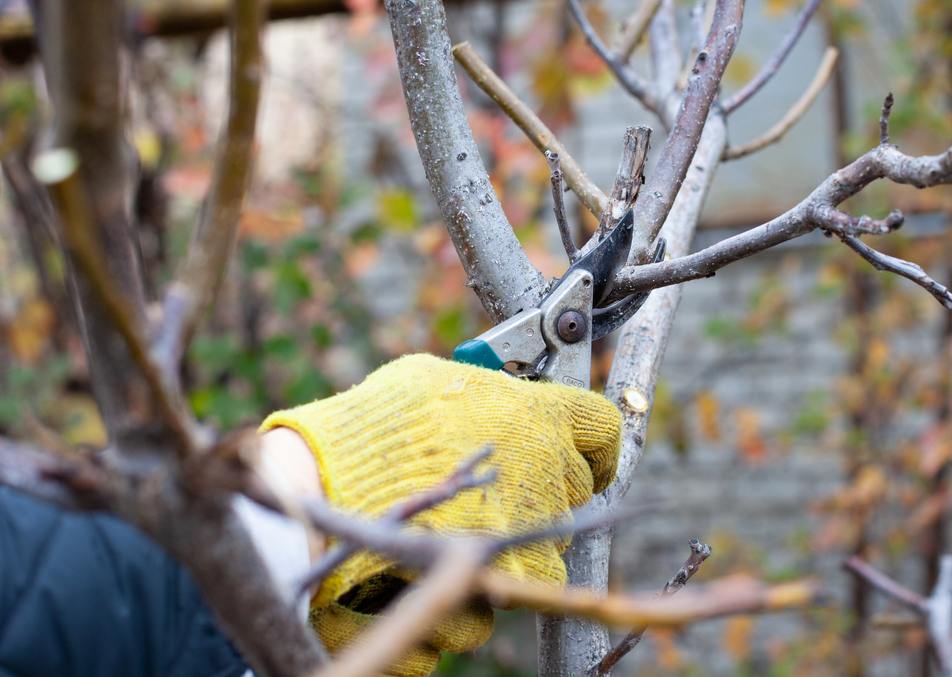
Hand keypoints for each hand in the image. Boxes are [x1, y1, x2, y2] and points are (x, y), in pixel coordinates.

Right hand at [260, 354, 621, 675]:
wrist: (318, 490)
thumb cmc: (369, 430)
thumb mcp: (431, 382)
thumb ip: (481, 395)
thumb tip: (496, 399)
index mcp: (536, 423)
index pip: (599, 430)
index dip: (591, 446)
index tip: (584, 457)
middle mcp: (542, 484)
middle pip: (570, 500)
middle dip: (535, 499)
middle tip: (488, 495)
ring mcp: (520, 546)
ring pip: (534, 561)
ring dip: (498, 555)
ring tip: (443, 537)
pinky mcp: (482, 597)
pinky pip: (484, 603)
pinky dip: (453, 597)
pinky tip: (418, 574)